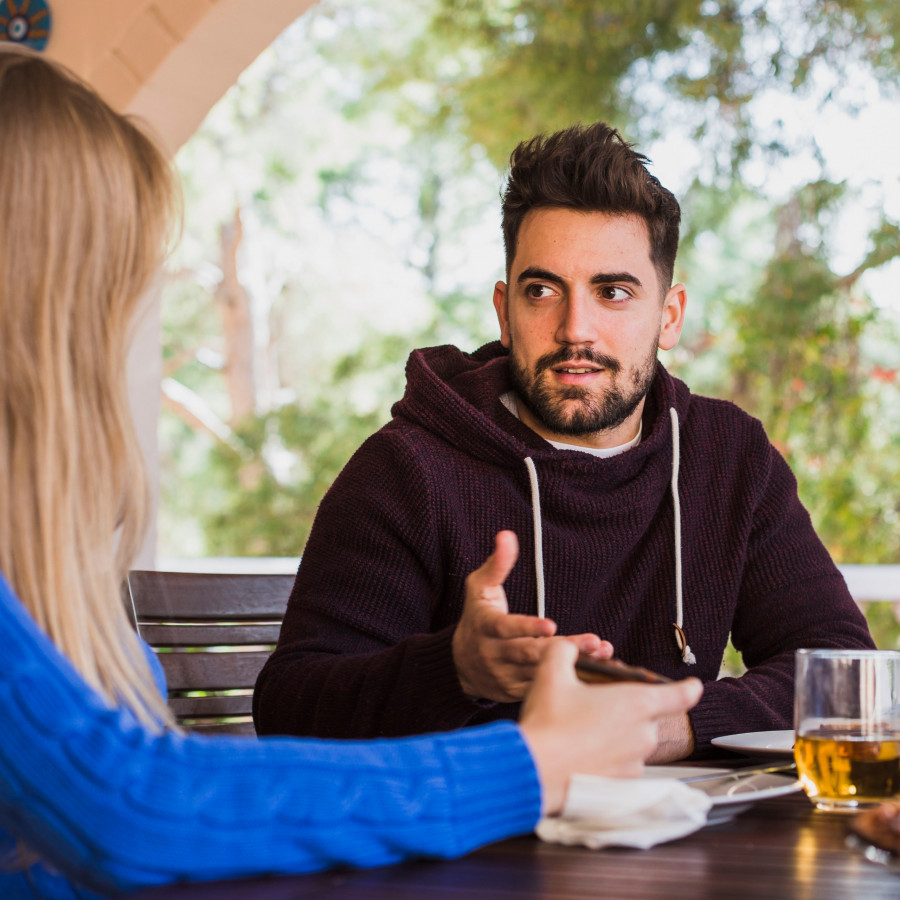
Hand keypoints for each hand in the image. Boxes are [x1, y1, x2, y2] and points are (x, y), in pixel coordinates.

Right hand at [452, 531, 610, 701]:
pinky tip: (598, 668)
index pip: (505, 629)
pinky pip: (547, 688)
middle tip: (593, 641)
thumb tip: (507, 535)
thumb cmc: (476, 618)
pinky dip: (572, 680)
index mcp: (485, 628)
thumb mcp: (479, 589)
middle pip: (531, 654)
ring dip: (575, 665)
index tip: (551, 625)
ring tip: (602, 652)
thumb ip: (496, 564)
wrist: (460, 665)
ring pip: (543, 674)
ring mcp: (507, 677)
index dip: (526, 627)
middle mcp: (495, 655)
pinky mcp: (519, 692)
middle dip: (563, 649)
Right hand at [518, 640, 702, 815]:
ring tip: (586, 728)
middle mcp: (642, 734)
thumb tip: (568, 646)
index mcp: (636, 704)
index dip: (689, 688)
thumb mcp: (552, 673)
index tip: (693, 685)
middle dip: (631, 709)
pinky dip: (610, 756)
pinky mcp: (621, 784)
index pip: (680, 694)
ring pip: (636, 740)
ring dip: (620, 733)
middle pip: (650, 716)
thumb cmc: (549, 724)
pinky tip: (583, 751)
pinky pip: (624, 763)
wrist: (535, 770)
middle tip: (600, 703)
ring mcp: (634, 762)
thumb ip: (564, 651)